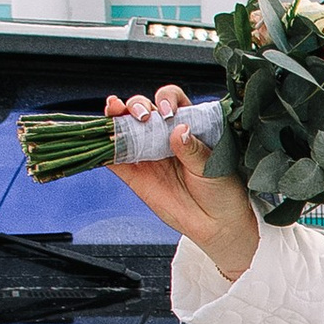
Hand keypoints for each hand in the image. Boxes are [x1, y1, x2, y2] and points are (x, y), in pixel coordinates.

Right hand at [103, 87, 260, 277]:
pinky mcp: (135, 175)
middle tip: (143, 116)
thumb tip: (178, 131)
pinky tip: (101, 140)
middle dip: (137, 105)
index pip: (172, 100)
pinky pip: (115, 160)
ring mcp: (148, 154)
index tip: (169, 111)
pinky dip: (105, 150)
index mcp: (187, 126)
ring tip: (113, 111)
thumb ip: (193, 149)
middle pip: (143, 109)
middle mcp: (164, 136)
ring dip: (116, 117)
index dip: (167, 99)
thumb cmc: (222, 189)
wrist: (217, 224)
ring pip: (125, 129)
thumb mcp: (213, 166)